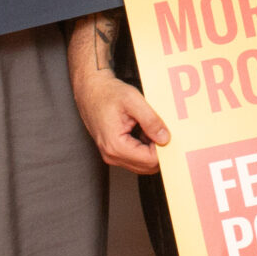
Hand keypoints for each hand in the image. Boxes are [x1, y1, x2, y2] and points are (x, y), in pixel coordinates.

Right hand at [68, 14, 167, 173]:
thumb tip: (165, 139)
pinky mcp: (113, 151)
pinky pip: (135, 157)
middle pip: (147, 166)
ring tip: (149, 128)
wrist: (90, 89)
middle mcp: (111, 155)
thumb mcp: (133, 101)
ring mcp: (111, 155)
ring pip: (142, 163)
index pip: (150, 160)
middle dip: (158, 150)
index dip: (163, 148)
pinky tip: (143, 130)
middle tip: (160, 129)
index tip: (166, 131)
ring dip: (151, 149)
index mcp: (116, 145)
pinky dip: (144, 147)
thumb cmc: (108, 93)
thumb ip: (151, 121)